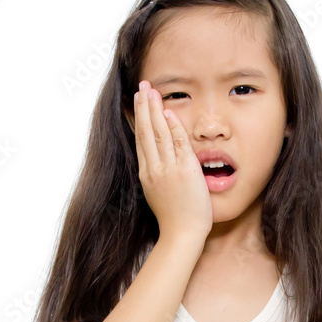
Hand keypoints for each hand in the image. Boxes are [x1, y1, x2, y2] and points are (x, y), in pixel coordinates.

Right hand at [133, 79, 212, 241]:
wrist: (182, 235)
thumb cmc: (175, 220)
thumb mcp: (161, 195)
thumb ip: (160, 177)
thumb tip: (161, 165)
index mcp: (147, 174)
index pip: (141, 140)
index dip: (138, 118)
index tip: (137, 102)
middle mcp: (154, 169)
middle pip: (145, 131)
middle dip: (143, 106)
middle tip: (142, 86)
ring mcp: (167, 169)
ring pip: (158, 133)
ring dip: (154, 109)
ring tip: (151, 91)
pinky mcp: (184, 171)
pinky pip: (177, 143)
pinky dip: (173, 126)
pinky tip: (168, 111)